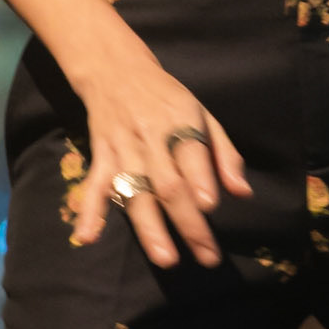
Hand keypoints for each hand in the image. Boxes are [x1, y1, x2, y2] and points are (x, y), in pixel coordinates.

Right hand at [69, 48, 253, 267]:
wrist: (115, 70)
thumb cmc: (167, 98)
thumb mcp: (202, 114)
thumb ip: (224, 154)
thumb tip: (242, 193)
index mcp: (180, 120)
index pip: (190, 151)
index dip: (199, 179)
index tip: (209, 207)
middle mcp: (150, 136)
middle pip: (167, 183)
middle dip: (187, 221)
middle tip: (206, 255)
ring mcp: (123, 149)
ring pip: (135, 191)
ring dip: (149, 228)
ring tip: (165, 258)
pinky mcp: (102, 157)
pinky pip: (94, 186)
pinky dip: (90, 212)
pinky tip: (87, 237)